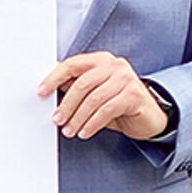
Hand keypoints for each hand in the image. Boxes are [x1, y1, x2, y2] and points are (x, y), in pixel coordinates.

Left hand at [38, 52, 168, 140]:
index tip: (41, 91)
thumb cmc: (119, 103)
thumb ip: (76, 87)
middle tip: (57, 119)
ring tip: (70, 130)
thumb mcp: (94, 93)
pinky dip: (92, 124)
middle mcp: (114, 65)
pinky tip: (85, 132)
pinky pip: (106, 111)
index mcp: (101, 60)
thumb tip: (50, 90)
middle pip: (82, 84)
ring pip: (93, 99)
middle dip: (67, 105)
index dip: (54, 78)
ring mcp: (126, 79)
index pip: (72, 65)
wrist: (150, 117)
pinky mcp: (134, 95)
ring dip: (78, 118)